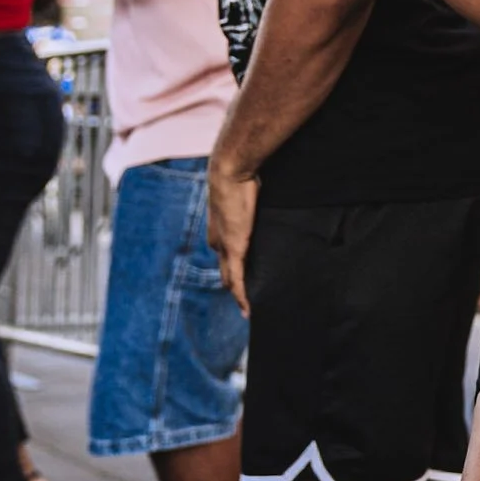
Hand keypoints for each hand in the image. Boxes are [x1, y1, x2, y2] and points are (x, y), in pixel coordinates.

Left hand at [208, 161, 257, 314]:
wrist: (229, 171)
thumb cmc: (239, 176)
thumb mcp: (245, 193)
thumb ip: (251, 202)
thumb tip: (261, 196)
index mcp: (218, 230)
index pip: (225, 257)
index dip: (233, 270)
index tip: (243, 281)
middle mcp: (217, 242)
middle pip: (225, 272)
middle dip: (235, 287)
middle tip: (247, 302)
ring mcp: (223, 247)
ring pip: (230, 279)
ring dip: (239, 294)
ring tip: (250, 309)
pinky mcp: (233, 249)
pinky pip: (237, 279)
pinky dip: (242, 296)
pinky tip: (248, 309)